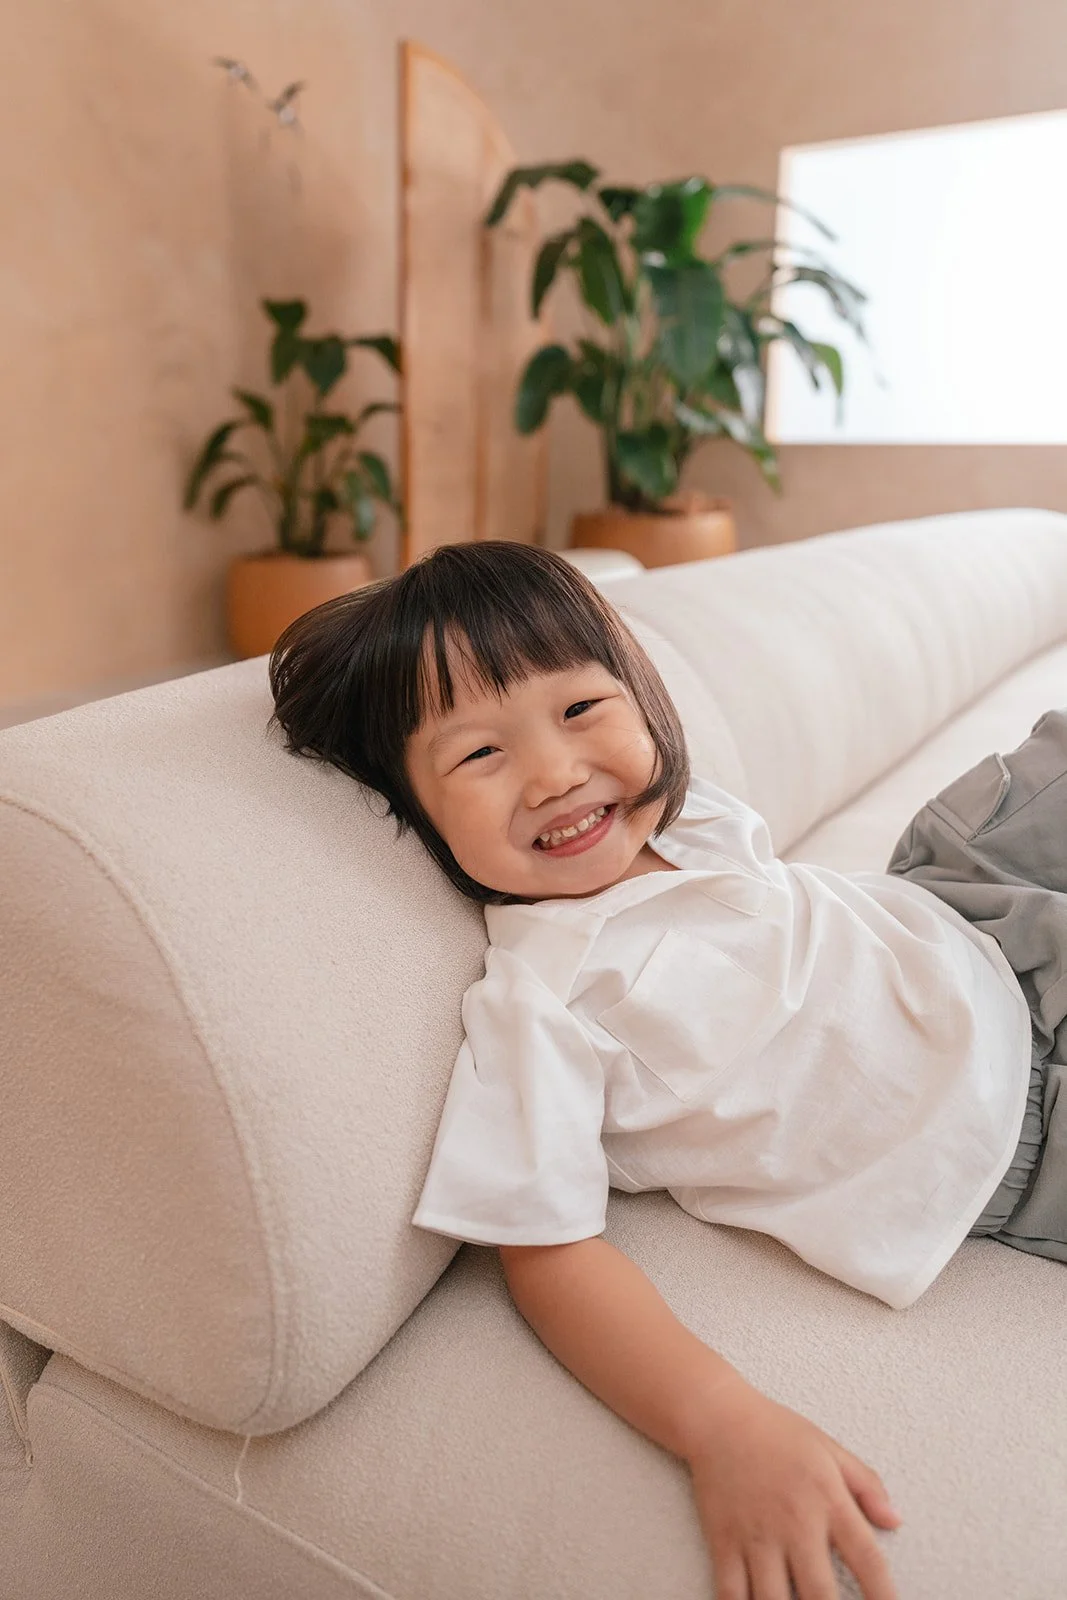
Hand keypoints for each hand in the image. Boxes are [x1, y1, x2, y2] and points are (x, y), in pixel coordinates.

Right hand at [685, 1382, 901, 1599]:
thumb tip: (895, 1519)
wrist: (718, 1417)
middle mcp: (795, 1525)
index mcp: (827, 1502)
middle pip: (820, 1595)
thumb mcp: (830, 1449)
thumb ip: (867, 1485)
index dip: (884, 1597)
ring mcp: (757, 1537)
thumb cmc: (775, 1432)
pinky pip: (731, 1593)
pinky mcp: (724, 1542)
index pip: (868, 1560)